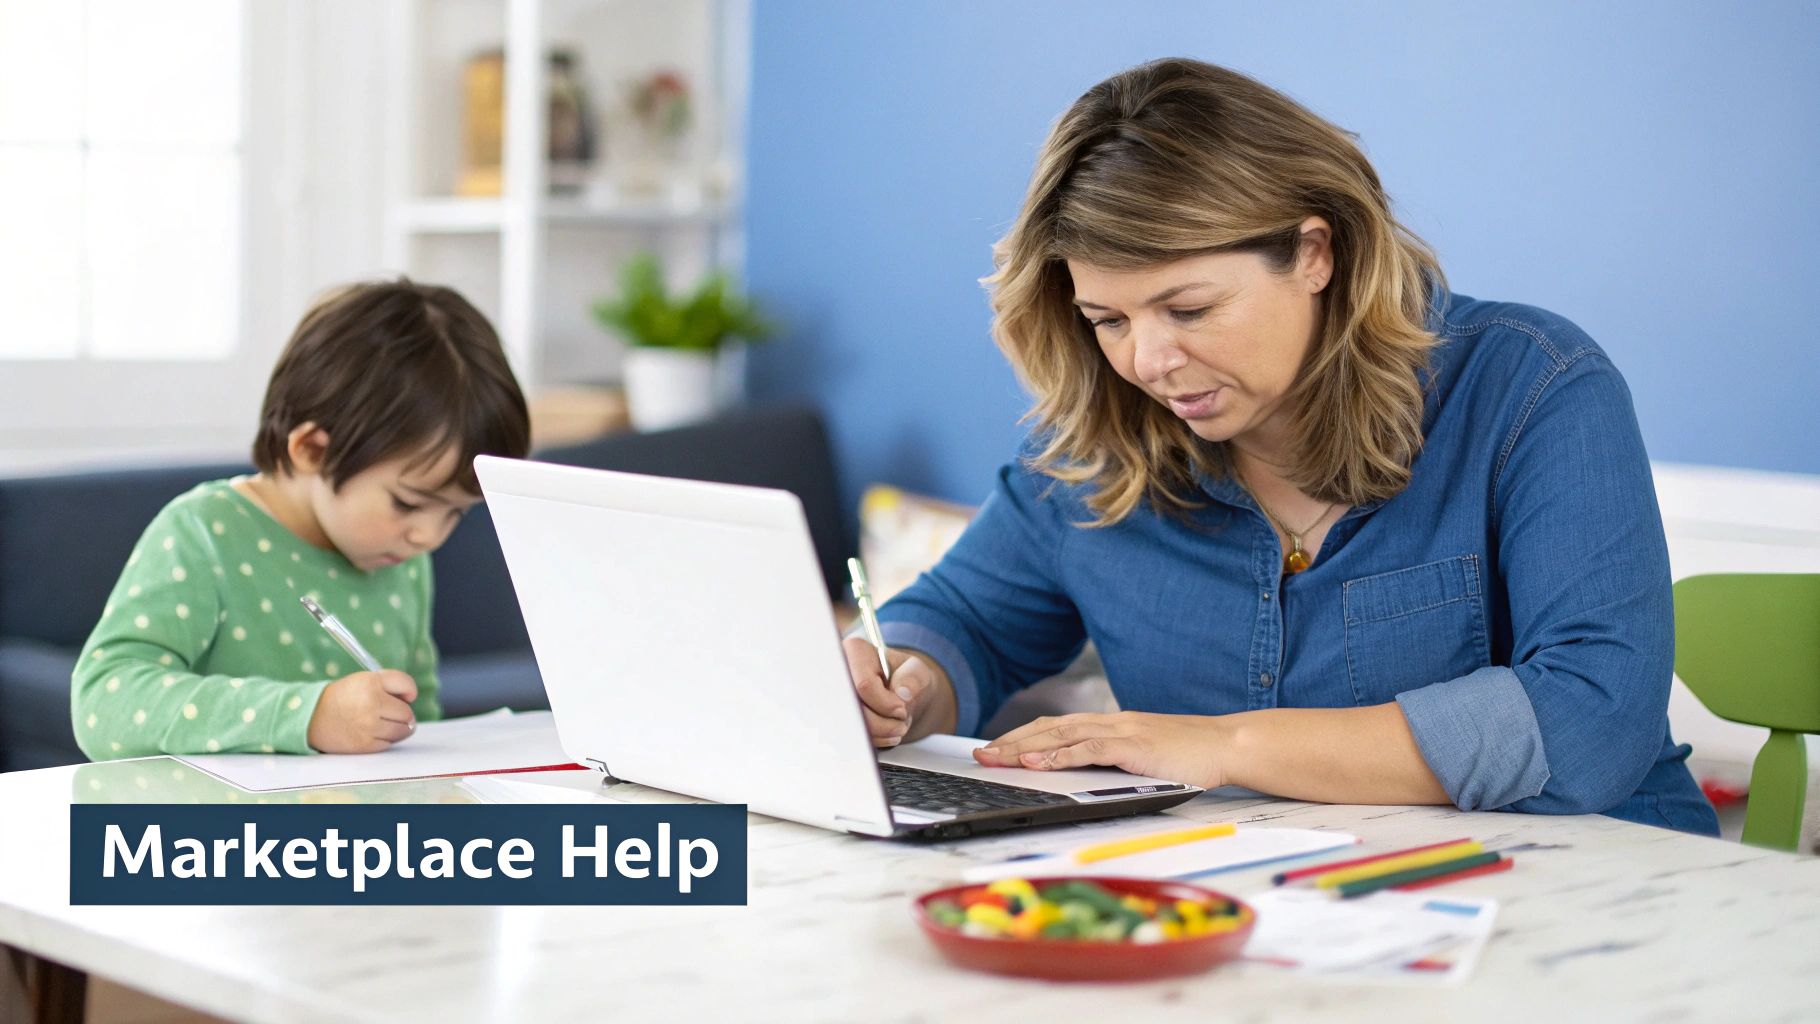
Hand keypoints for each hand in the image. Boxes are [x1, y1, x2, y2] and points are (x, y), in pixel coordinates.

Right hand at [307, 670, 418, 753]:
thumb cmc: (343, 697)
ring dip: (399, 727)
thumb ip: (390, 684)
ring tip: (383, 722)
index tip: (406, 696)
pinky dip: (387, 738)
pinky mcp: (365, 744)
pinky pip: (390, 743)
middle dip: (402, 712)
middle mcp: (371, 703)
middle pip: (408, 712)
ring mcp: (369, 726)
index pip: (407, 685)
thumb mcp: (364, 680)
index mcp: (370, 682)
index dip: (409, 691)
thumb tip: (412, 700)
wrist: (312, 717)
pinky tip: (374, 732)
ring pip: (404, 730)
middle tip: (388, 711)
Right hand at [843, 636, 942, 747]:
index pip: (864, 685)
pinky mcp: (836, 718)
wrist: (900, 696)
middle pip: (855, 711)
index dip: (886, 703)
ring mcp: (834, 698)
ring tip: (896, 724)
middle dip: (884, 724)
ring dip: (881, 733)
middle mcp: (837, 673)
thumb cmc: (906, 678)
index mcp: (854, 651)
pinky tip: (884, 731)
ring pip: (853, 728)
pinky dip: (874, 739)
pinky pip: (852, 738)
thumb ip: (914, 678)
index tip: (901, 708)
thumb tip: (903, 693)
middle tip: (901, 722)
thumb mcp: (918, 671)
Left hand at [971, 711, 1229, 788]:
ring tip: (995, 758)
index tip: (996, 748)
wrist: (1227, 744)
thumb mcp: (1144, 757)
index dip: (1023, 737)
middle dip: (1011, 741)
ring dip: (1023, 747)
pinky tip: (1036, 764)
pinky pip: (1088, 749)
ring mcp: (1121, 731)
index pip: (1056, 728)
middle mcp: (1111, 723)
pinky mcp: (1133, 746)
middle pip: (1049, 729)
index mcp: (1111, 725)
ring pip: (1061, 736)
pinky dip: (1058, 756)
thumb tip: (1087, 774)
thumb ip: (1116, 761)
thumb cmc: (1190, 755)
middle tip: (980, 755)